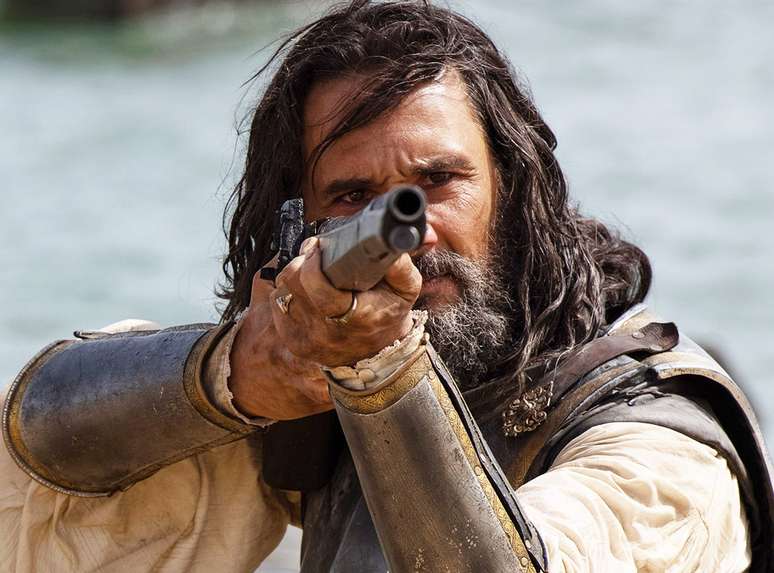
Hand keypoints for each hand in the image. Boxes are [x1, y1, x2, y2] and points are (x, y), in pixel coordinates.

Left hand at [228, 238, 420, 419]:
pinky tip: (305, 291)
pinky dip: (288, 292)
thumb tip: (384, 239)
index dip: (313, 263)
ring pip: (282, 292)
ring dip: (293, 276)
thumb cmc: (388, 316)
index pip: (319, 287)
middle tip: (316, 255)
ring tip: (311, 273)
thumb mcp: (405, 290)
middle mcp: (326, 332)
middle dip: (302, 262)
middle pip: (294, 284)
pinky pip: (278, 305)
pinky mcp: (293, 341)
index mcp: (355, 318)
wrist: (377, 355)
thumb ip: (398, 264)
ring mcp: (307, 339)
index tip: (319, 247)